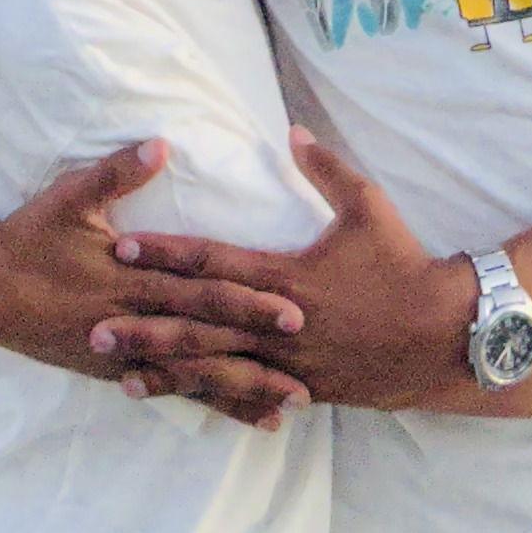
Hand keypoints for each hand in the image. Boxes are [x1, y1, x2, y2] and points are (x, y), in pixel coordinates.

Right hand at [0, 139, 315, 426]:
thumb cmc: (31, 236)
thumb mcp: (71, 196)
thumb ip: (118, 171)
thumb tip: (161, 142)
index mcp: (130, 280)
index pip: (201, 292)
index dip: (247, 302)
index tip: (292, 310)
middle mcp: (132, 323)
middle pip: (205, 342)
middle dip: (256, 360)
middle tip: (306, 376)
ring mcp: (123, 354)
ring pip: (190, 377)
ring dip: (238, 393)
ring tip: (286, 410)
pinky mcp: (114, 370)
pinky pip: (167, 389)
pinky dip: (204, 401)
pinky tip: (237, 416)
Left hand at [99, 129, 477, 411]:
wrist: (437, 334)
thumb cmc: (401, 264)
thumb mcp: (367, 206)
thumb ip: (325, 169)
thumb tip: (291, 132)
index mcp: (284, 276)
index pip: (212, 262)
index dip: (165, 254)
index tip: (121, 247)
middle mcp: (275, 323)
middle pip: (198, 324)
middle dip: (144, 324)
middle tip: (94, 328)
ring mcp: (284, 362)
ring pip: (213, 368)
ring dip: (164, 369)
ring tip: (116, 374)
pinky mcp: (297, 388)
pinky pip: (243, 394)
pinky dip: (207, 397)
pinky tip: (178, 401)